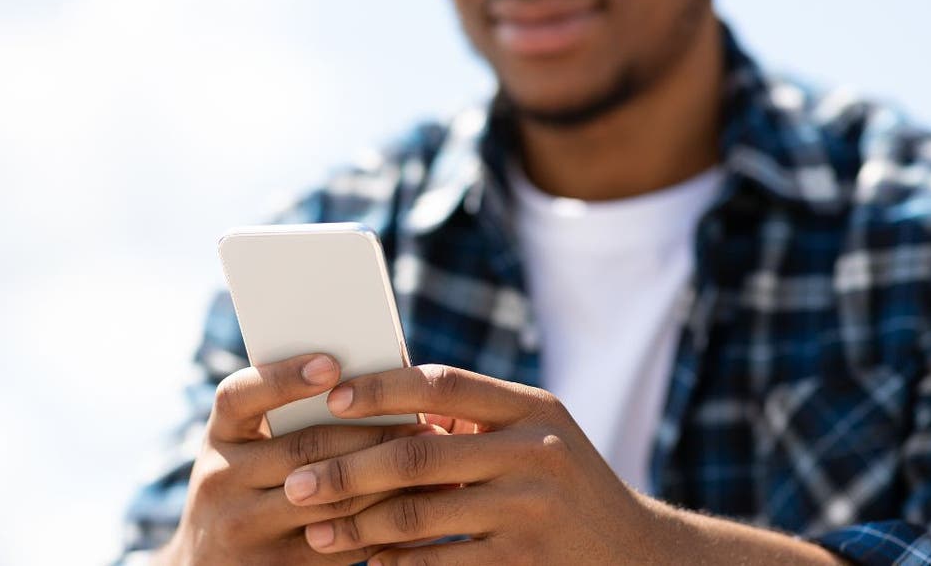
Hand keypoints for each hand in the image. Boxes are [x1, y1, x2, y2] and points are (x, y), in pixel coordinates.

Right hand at [157, 354, 439, 565]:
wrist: (208, 563)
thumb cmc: (246, 485)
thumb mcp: (248, 447)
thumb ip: (288, 417)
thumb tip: (368, 380)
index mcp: (220, 435)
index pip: (242, 395)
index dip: (284, 377)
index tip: (332, 364)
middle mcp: (221, 479)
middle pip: (304, 448)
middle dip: (372, 433)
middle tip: (425, 422)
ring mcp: (244, 528)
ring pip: (331, 497)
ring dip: (389, 478)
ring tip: (433, 460)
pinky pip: (339, 541)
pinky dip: (382, 520)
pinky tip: (417, 502)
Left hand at [281, 364, 648, 564]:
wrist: (636, 555)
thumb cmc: (566, 486)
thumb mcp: (537, 436)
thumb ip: (473, 419)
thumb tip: (378, 397)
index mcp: (532, 408)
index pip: (443, 383)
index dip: (381, 388)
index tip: (330, 399)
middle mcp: (536, 451)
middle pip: (417, 453)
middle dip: (346, 470)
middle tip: (294, 482)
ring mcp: (532, 510)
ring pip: (420, 514)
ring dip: (359, 524)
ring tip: (317, 530)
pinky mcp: (524, 563)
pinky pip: (439, 565)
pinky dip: (396, 564)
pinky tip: (368, 562)